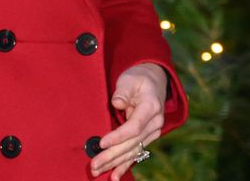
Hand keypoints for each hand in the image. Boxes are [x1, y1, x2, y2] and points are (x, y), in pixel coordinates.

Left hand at [92, 63, 167, 178]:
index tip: (101, 143)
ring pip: (133, 151)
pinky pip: (135, 154)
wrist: (154, 81)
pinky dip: (125, 166)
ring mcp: (153, 132)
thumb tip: (117, 103)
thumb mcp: (130, 79)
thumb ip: (123, 91)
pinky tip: (115, 176)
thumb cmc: (138, 79)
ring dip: (115, 163)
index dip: (118, 137)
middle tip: (94, 163)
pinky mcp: (147, 138)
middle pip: (132, 143)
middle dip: (112, 155)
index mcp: (151, 107)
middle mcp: (155, 122)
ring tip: (97, 171)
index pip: (134, 127)